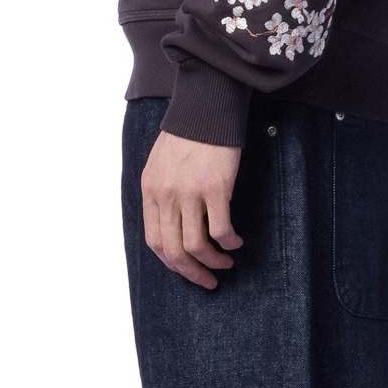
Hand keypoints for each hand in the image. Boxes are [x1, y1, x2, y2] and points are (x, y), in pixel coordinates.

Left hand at [141, 131, 243, 289]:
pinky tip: (236, 242)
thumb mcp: (160, 165)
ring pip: (196, 246)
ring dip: (213, 262)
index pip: (155, 241)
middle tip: (208, 280)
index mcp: (151, 191)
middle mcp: (166, 195)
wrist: (205, 107)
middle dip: (192, 273)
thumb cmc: (187, 135)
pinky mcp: (215, 188)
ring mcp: (190, 193)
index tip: (187, 270)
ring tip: (226, 263)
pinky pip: (220, 230)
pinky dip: (229, 243)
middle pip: (174, 250)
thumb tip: (173, 225)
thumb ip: (162, 194)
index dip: (172, 263)